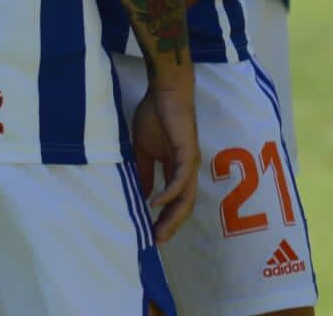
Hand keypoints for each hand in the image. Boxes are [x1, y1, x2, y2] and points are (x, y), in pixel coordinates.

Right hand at [130, 79, 199, 243]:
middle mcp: (187, 169)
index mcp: (177, 168)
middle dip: (170, 225)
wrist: (165, 90)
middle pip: (183, 206)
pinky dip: (169, 194)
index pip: (175, 201)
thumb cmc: (155, 115)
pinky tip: (155, 203)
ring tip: (158, 230)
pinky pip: (180, 180)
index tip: (151, 233)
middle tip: (156, 241)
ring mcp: (189, 162)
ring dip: (172, 217)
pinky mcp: (187, 153)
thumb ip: (144, 172)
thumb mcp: (143, 149)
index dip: (164, 218)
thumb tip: (143, 195)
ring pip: (185, 198)